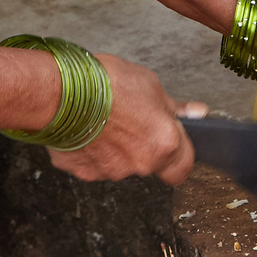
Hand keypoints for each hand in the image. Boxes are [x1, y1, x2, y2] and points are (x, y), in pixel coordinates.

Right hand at [47, 52, 200, 184]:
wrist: (61, 92)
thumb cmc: (105, 84)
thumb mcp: (150, 85)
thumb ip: (172, 108)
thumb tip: (195, 113)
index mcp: (164, 143)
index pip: (184, 167)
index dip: (178, 155)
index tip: (172, 142)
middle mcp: (140, 164)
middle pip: (149, 163)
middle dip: (143, 146)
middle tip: (131, 120)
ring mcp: (110, 171)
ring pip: (120, 164)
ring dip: (115, 148)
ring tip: (103, 119)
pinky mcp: (83, 172)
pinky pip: (93, 163)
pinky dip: (91, 150)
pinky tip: (85, 128)